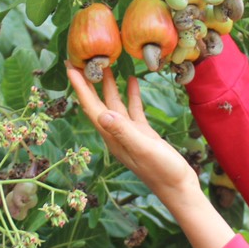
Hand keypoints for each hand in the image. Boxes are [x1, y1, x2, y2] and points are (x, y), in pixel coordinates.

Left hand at [65, 65, 198, 200]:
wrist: (178, 187)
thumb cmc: (162, 171)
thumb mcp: (144, 149)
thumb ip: (124, 132)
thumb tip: (103, 115)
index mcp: (112, 136)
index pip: (91, 107)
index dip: (80, 87)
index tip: (70, 67)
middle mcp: (116, 133)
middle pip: (97, 103)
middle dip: (87, 82)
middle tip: (79, 60)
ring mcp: (128, 133)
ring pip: (114, 104)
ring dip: (108, 85)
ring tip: (104, 63)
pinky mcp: (142, 134)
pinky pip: (132, 109)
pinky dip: (130, 95)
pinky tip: (132, 80)